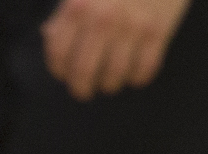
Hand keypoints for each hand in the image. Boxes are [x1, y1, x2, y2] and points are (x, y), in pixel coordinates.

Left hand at [40, 0, 192, 100]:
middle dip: (80, 88)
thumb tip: (49, 35)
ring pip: (114, 76)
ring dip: (109, 84)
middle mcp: (103, 19)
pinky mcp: (158, 31)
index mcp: (78, 5)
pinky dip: (137, 78)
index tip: (63, 75)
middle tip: (83, 91)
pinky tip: (133, 73)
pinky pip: (144, 70)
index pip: (58, 52)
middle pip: (83, 72)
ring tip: (109, 81)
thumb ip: (65, 10)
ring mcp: (132, 26)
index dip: (58, 70)